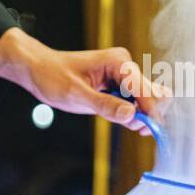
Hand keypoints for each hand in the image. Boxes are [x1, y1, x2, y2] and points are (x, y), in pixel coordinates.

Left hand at [0, 27, 164, 131]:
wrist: (39, 69)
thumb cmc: (53, 76)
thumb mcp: (75, 94)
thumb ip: (104, 105)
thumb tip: (131, 115)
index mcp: (119, 62)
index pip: (145, 90)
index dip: (151, 112)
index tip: (151, 131)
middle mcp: (126, 66)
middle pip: (155, 93)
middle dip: (149, 114)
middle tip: (135, 129)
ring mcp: (124, 76)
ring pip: (148, 99)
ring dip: (141, 115)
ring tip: (120, 122)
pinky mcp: (119, 86)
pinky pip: (136, 102)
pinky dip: (134, 114)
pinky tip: (119, 118)